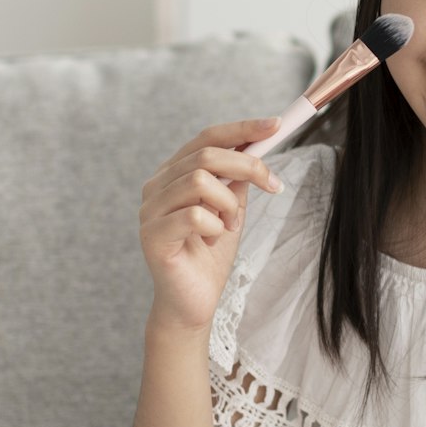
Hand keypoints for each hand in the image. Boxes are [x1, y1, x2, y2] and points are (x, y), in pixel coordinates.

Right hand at [138, 117, 285, 332]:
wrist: (194, 302)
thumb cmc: (209, 256)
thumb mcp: (231, 209)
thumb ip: (237, 180)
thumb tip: (258, 149)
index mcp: (173, 174)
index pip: (206, 138)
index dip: (242, 129)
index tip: (276, 124)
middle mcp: (156, 187)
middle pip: (206, 155)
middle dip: (248, 166)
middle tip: (272, 185)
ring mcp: (149, 211)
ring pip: (200, 180)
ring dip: (228, 203)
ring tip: (230, 225)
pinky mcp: (152, 236)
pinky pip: (194, 215)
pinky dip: (215, 227)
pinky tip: (212, 241)